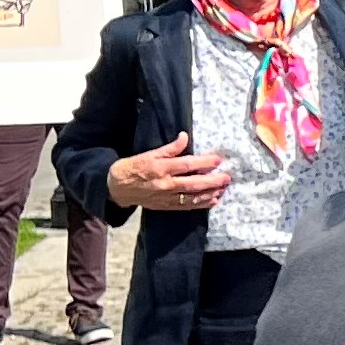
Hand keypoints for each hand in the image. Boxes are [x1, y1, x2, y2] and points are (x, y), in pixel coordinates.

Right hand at [104, 133, 231, 212]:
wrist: (116, 187)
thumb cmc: (133, 167)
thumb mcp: (149, 154)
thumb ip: (169, 148)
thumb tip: (184, 137)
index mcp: (160, 168)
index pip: (187, 165)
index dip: (204, 162)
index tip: (218, 159)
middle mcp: (165, 184)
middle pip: (194, 183)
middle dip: (213, 181)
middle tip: (227, 177)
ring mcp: (166, 197)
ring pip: (193, 197)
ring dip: (211, 193)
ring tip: (223, 189)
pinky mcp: (166, 206)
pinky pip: (187, 206)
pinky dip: (201, 204)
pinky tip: (213, 201)